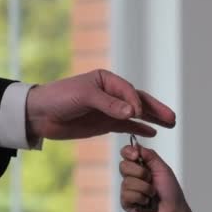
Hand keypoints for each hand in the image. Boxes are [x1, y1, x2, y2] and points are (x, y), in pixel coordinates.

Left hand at [25, 69, 175, 139]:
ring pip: (136, 114)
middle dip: (155, 109)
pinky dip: (139, 128)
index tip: (139, 114)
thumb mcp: (83, 97)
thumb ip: (108, 105)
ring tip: (170, 124)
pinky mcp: (104, 123)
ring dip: (152, 119)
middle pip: (138, 101)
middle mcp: (110, 93)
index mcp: (106, 80)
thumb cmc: (58, 98)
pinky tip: (152, 132)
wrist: (38, 114)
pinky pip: (126, 125)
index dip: (136, 102)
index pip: (128, 91)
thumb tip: (132, 113)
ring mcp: (109, 109)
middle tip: (172, 118)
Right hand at [119, 144, 190, 211]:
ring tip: (152, 194)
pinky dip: (141, 198)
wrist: (173, 211)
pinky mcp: (126, 202)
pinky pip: (127, 195)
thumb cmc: (170, 190)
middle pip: (123, 166)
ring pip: (126, 182)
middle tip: (151, 179)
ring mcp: (127, 189)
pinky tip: (146, 202)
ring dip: (144, 188)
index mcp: (140, 165)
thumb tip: (136, 145)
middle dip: (140, 173)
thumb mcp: (163, 168)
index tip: (135, 156)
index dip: (128, 152)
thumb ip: (150, 155)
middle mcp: (132, 176)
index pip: (126, 153)